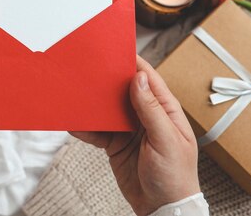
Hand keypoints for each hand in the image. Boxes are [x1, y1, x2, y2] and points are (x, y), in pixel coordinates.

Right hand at [71, 55, 199, 215]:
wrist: (162, 209)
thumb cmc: (176, 176)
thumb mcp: (166, 140)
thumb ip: (151, 109)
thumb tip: (139, 78)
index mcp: (165, 110)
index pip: (148, 79)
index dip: (132, 64)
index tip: (115, 51)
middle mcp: (146, 116)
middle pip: (123, 90)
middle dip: (107, 81)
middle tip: (89, 71)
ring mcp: (129, 129)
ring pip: (108, 109)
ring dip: (94, 103)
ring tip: (76, 94)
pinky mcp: (115, 143)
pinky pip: (98, 130)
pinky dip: (86, 127)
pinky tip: (74, 122)